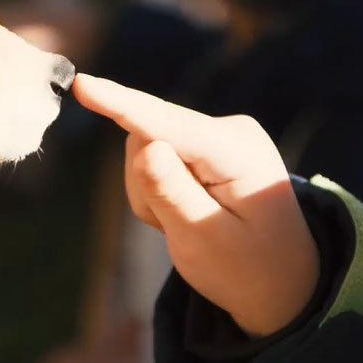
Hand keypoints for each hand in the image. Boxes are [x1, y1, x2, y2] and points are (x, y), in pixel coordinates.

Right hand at [73, 74, 319, 337]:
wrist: (280, 279)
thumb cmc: (247, 268)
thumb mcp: (207, 242)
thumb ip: (173, 195)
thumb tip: (143, 148)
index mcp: (239, 153)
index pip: (169, 125)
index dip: (121, 105)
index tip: (82, 83)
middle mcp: (229, 130)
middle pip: (149, 137)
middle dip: (146, 186)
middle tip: (176, 227)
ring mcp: (216, 133)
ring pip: (143, 146)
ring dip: (149, 191)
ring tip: (187, 223)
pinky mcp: (201, 141)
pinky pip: (151, 155)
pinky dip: (155, 190)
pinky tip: (185, 211)